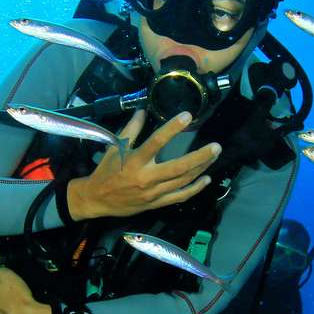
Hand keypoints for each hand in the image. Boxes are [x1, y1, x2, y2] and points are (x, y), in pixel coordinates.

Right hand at [67, 109, 217, 220]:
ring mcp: (153, 193)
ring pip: (182, 181)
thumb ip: (131, 129)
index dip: (172, 128)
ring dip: (200, 169)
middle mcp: (145, 178)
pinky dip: (194, 189)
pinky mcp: (156, 203)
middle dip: (199, 157)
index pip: (156, 142)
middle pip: (178, 168)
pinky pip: (179, 196)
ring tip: (213, 156)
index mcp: (134, 161)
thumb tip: (143, 110)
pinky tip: (206, 179)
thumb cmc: (106, 170)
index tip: (187, 116)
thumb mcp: (114, 147)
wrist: (97, 199)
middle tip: (216, 147)